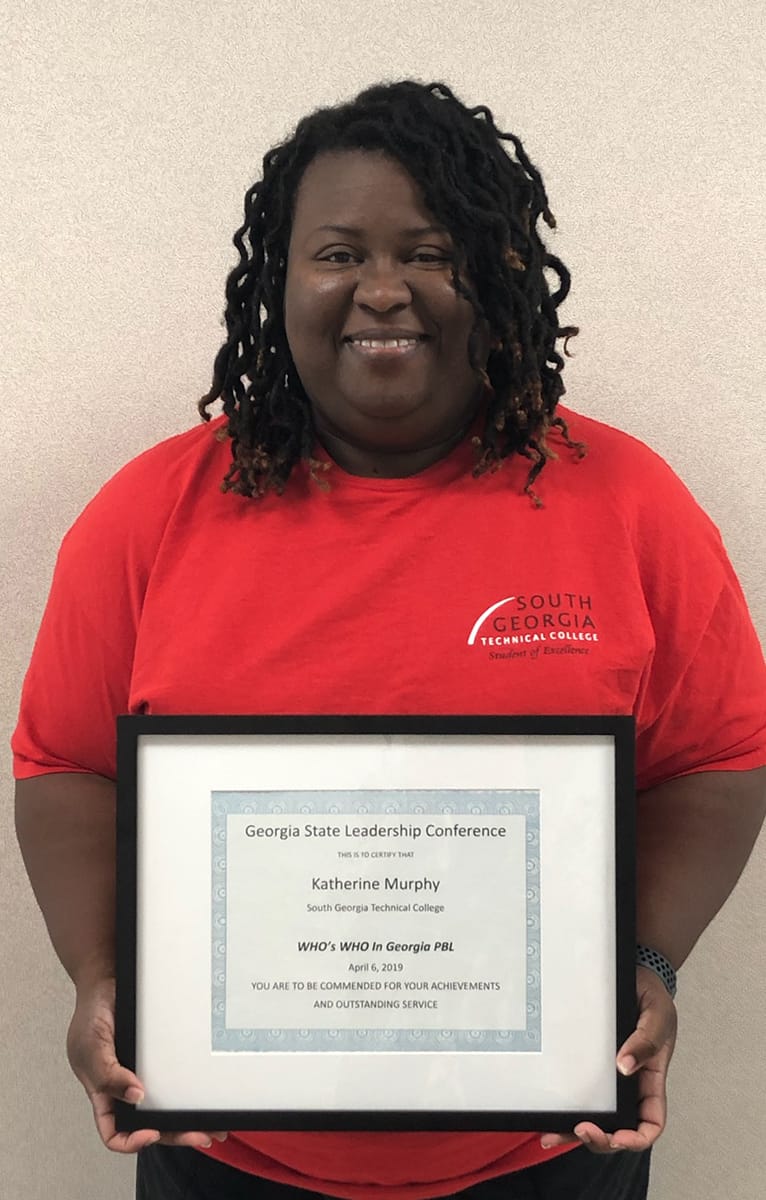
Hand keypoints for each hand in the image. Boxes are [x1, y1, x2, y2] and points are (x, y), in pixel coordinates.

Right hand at [66, 977, 227, 1152]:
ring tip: (212, 1125)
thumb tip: (135, 1095)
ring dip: (188, 1117)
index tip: (152, 1132)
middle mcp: (125, 1086)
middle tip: (201, 1134)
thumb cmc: (91, 1013)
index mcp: (103, 1092)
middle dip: (174, 1133)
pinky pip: (176, 1077)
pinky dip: (190, 1089)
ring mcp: (144, 1071)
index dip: (132, 1140)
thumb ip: (108, 1073)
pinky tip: (207, 1094)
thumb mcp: (91, 1045)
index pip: (114, 1132)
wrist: (107, 978)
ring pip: (166, 1106)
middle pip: (149, 1123)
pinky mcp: (159, 1056)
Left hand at [540, 966, 676, 1154]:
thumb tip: (626, 1066)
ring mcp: (608, 1077)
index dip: (636, 1138)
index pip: (650, 1123)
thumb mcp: (657, 1015)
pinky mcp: (589, 1064)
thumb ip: (646, 1040)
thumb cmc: (652, 996)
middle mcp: (629, 1084)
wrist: (634, 973)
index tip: (616, 1136)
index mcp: (651, 1079)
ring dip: (573, 1130)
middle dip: (599, 1139)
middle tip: (579, 1130)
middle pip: (617, 1128)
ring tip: (551, 1133)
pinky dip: (564, 1105)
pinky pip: (578, 1090)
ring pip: (594, 1115)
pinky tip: (547, 1110)